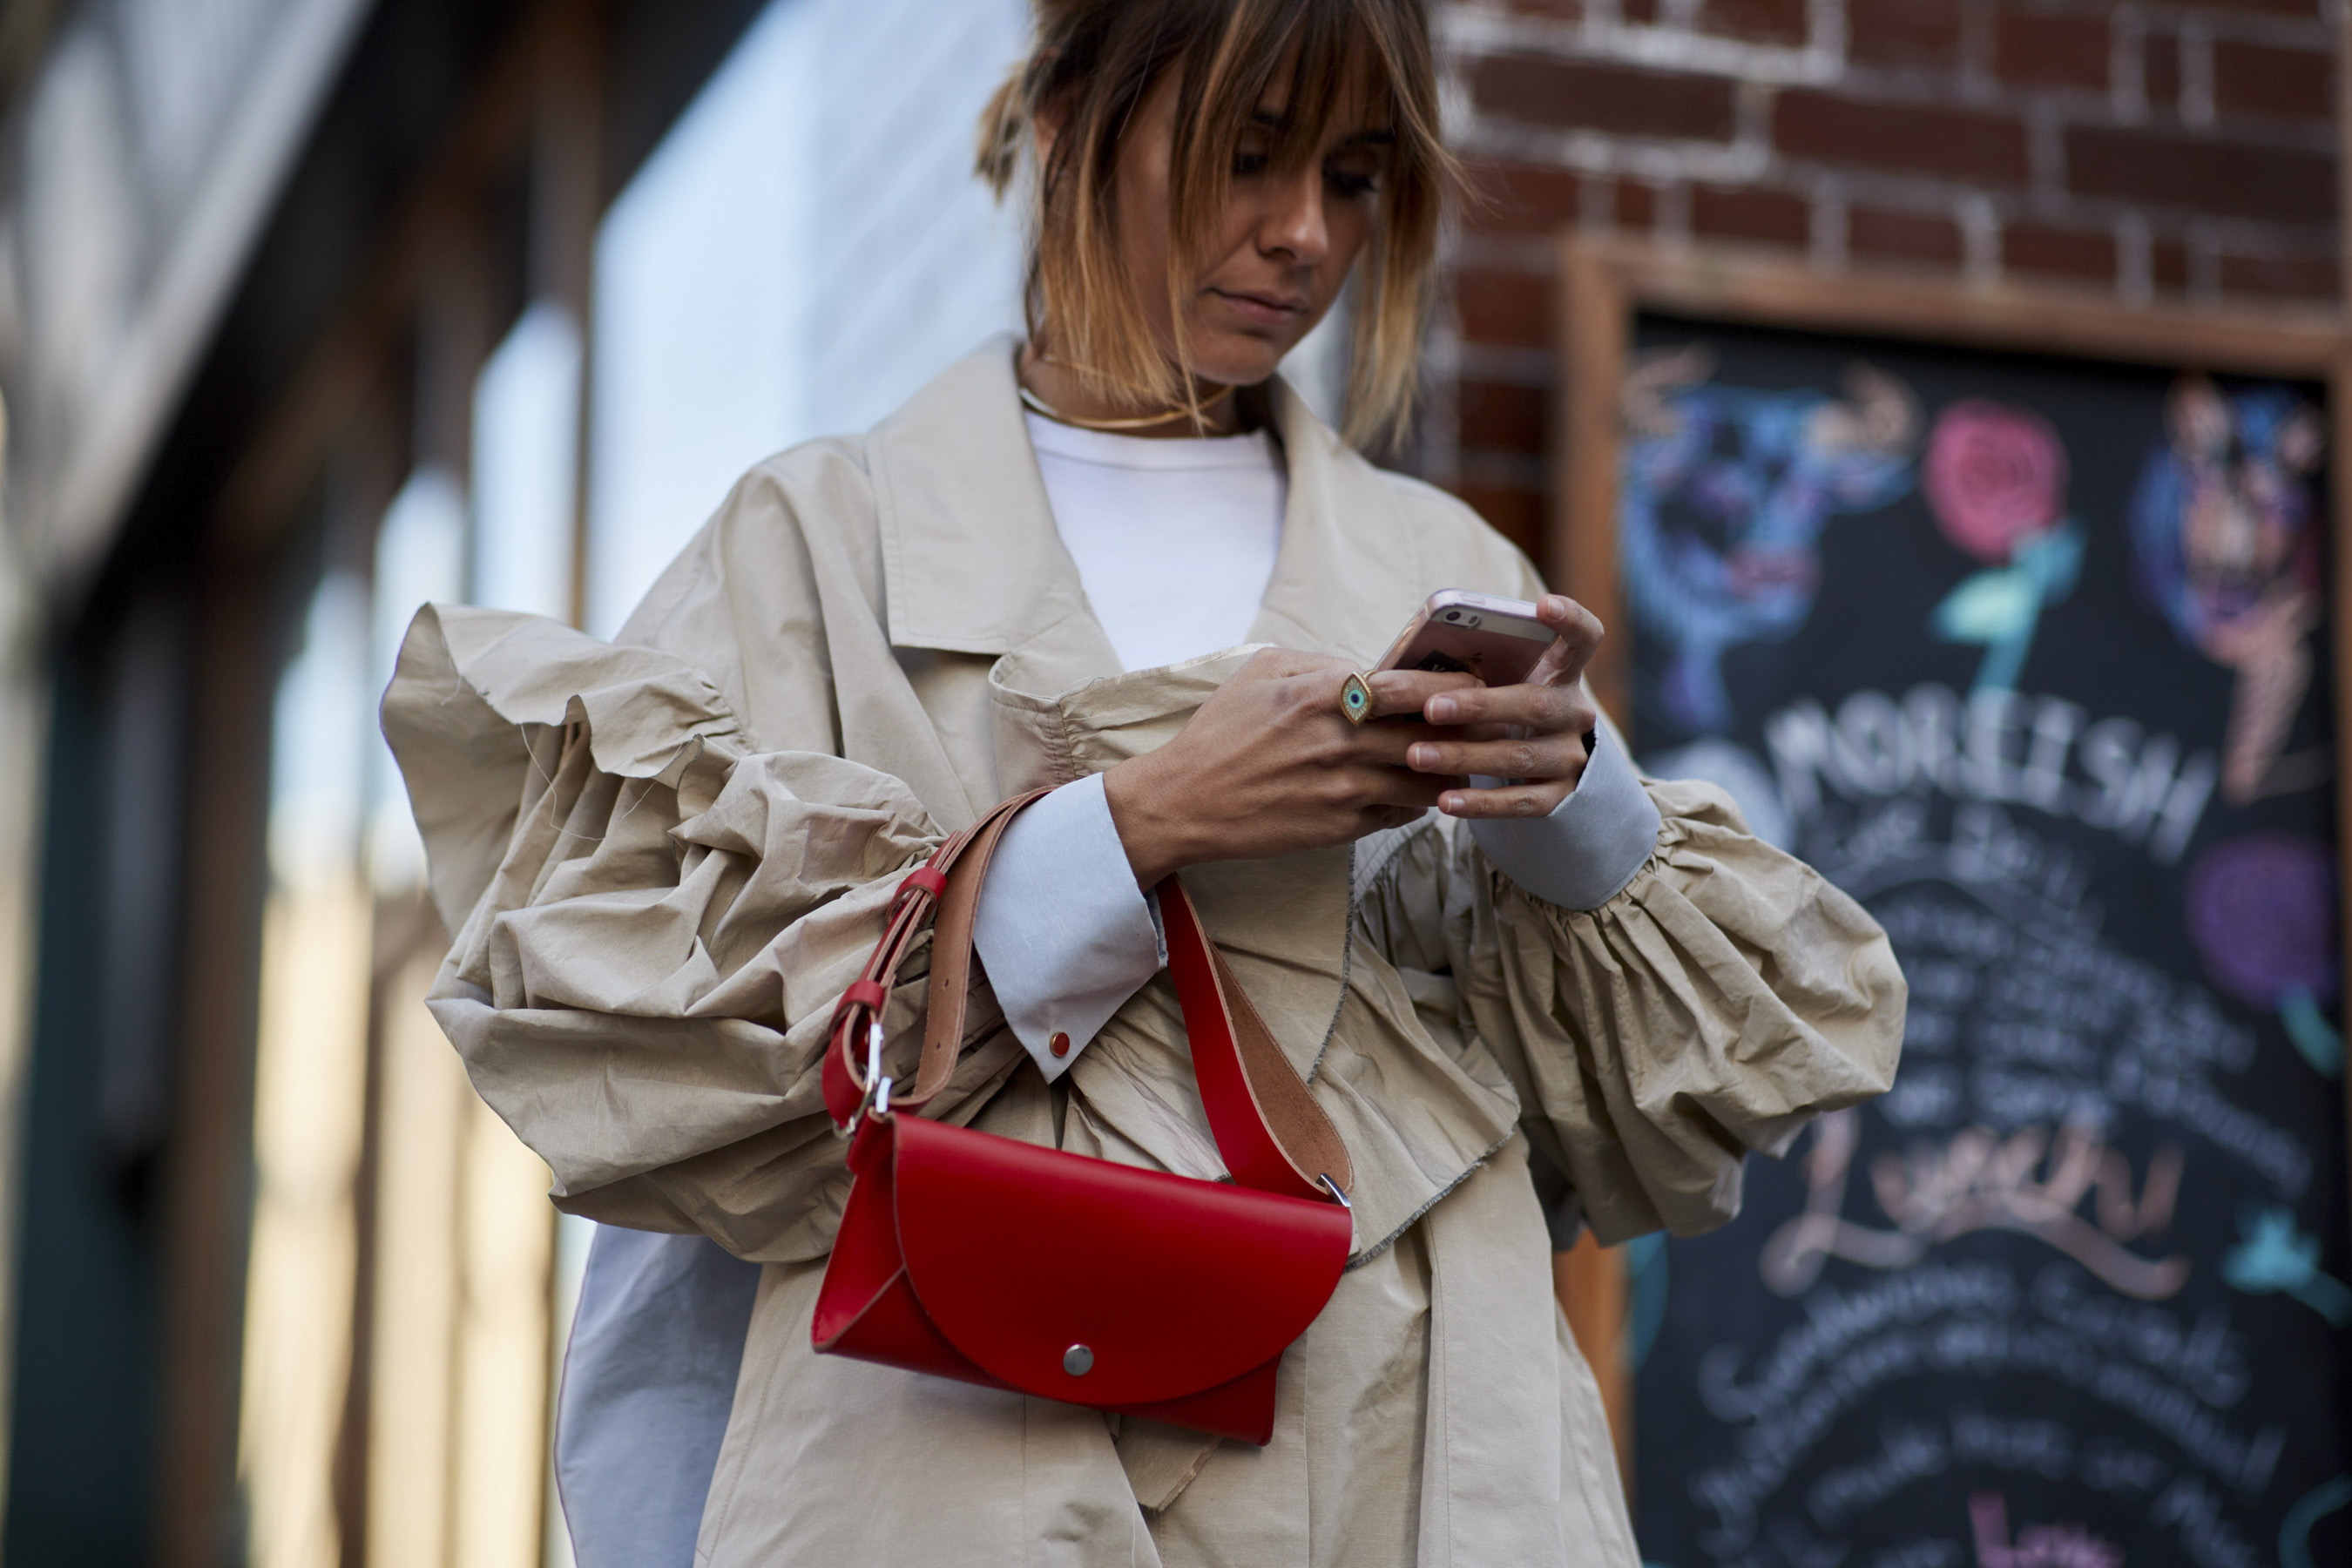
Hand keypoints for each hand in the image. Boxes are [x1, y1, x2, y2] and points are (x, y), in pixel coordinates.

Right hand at [1103, 649, 1480, 886]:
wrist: (1185, 802)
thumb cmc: (1221, 732)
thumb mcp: (1261, 671)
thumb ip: (1322, 662)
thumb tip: (1371, 667)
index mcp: (1326, 692)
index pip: (1415, 686)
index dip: (1454, 687)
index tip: (1472, 688)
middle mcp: (1343, 738)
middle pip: (1433, 734)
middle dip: (1466, 730)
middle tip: (1487, 727)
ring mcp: (1346, 786)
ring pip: (1427, 779)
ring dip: (1447, 771)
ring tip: (1460, 763)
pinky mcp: (1342, 825)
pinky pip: (1401, 812)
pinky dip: (1416, 801)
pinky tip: (1416, 792)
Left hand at [1402, 594, 1603, 819]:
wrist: (1544, 771)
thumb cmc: (1502, 711)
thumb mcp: (1500, 684)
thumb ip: (1470, 670)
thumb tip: (1393, 672)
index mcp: (1561, 673)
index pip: (1583, 637)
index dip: (1570, 619)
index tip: (1543, 606)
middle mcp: (1574, 713)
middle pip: (1534, 704)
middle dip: (1480, 706)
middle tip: (1431, 708)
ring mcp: (1570, 757)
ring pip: (1519, 756)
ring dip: (1464, 756)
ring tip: (1416, 756)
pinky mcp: (1560, 797)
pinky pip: (1520, 803)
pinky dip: (1480, 802)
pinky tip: (1444, 801)